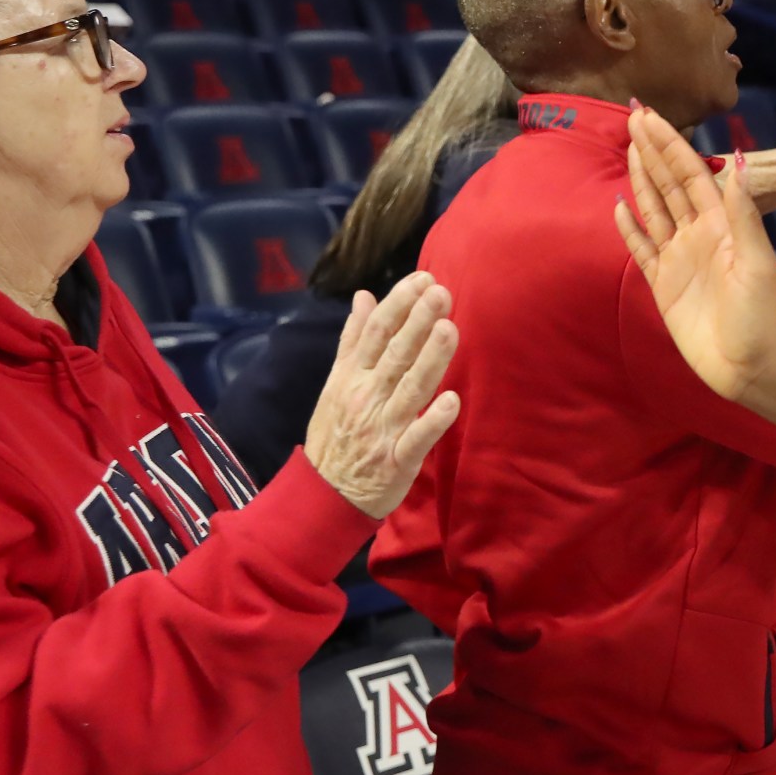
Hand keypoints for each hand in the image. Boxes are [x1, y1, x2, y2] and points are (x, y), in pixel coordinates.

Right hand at [303, 273, 462, 519]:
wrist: (323, 496)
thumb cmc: (336, 433)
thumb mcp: (336, 383)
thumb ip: (354, 339)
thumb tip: (365, 295)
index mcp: (351, 377)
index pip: (376, 333)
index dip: (399, 304)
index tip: (423, 278)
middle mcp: (366, 398)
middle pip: (395, 355)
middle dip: (418, 322)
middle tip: (441, 291)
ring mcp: (382, 430)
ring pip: (410, 389)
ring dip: (430, 359)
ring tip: (449, 329)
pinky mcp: (398, 460)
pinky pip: (417, 438)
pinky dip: (433, 420)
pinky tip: (452, 400)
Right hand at [616, 112, 775, 405]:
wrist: (750, 367)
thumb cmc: (761, 317)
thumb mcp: (756, 262)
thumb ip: (742, 213)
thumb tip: (740, 162)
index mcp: (721, 225)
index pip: (691, 174)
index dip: (671, 145)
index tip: (651, 117)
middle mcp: (698, 235)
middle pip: (669, 184)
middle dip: (652, 150)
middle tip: (633, 116)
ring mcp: (680, 259)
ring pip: (655, 210)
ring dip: (642, 179)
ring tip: (629, 148)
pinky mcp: (664, 285)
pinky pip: (642, 249)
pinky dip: (630, 228)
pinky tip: (619, 206)